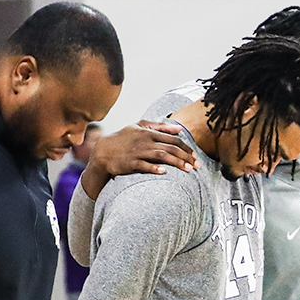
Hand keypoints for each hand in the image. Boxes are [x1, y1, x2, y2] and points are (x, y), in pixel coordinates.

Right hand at [82, 120, 196, 198]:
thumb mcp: (139, 127)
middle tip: (198, 165)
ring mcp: (137, 152)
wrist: (102, 151)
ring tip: (188, 169)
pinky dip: (153, 168)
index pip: (172, 139)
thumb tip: (179, 127)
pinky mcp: (130, 163)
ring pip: (161, 156)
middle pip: (170, 147)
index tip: (195, 156)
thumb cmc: (123, 139)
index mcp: (148, 132)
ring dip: (176, 162)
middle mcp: (145, 141)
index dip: (186, 147)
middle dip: (186, 156)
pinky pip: (143, 165)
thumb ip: (159, 126)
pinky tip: (164, 172)